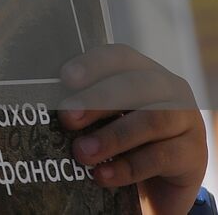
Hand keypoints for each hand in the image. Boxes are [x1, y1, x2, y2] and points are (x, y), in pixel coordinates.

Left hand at [60, 44, 207, 214]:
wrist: (159, 183)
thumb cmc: (123, 140)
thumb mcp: (103, 119)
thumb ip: (84, 107)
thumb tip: (46, 106)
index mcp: (142, 72)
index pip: (119, 57)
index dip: (93, 64)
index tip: (65, 78)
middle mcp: (168, 89)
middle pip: (134, 86)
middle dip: (97, 101)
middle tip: (67, 118)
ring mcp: (186, 120)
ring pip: (151, 120)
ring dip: (112, 137)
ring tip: (82, 153)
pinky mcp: (195, 154)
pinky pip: (161, 157)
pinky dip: (127, 167)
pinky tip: (102, 176)